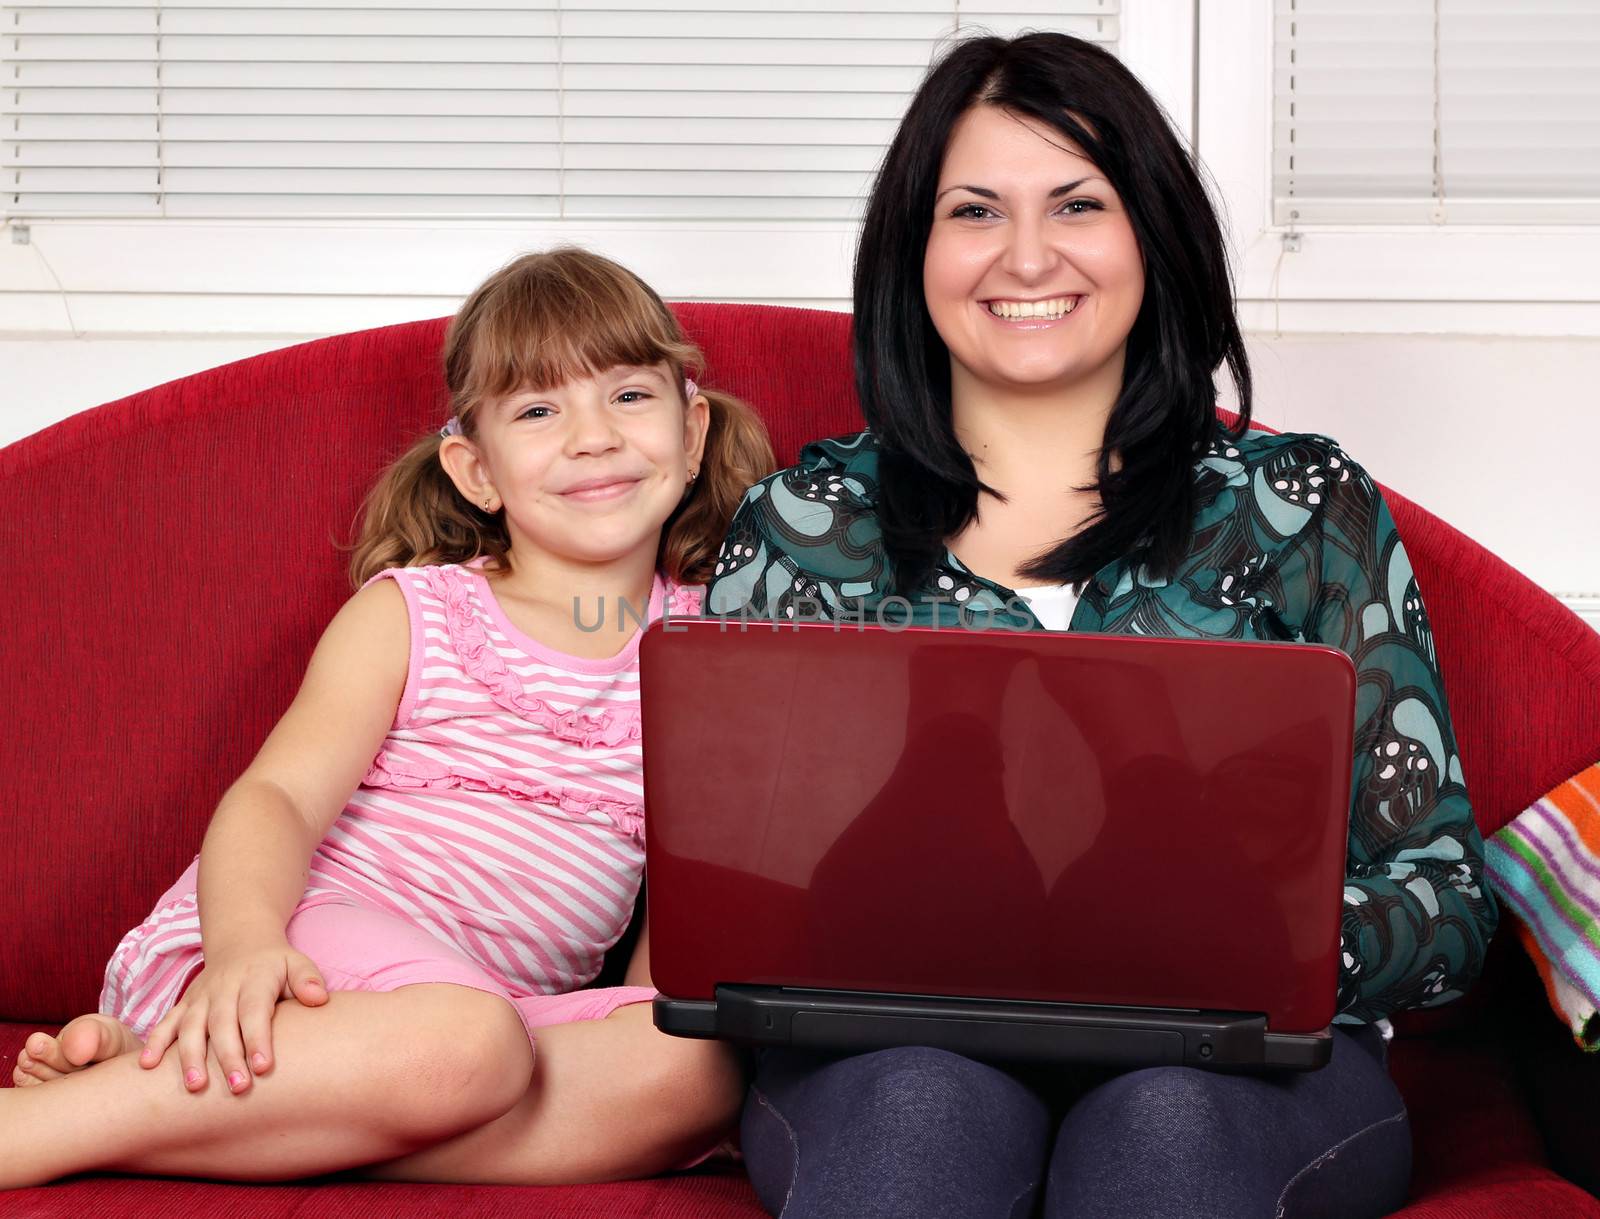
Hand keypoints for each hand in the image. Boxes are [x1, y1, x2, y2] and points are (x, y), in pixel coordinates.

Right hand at [139, 941, 327, 1094]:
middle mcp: (224, 987)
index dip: (258, 1038)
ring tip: (195, 1086)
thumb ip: (308, 980)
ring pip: (191, 1026)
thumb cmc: (277, 965)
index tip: (264, 1067)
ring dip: (190, 1056)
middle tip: (238, 1088)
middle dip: (228, 1056)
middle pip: (223, 1023)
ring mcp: (201, 997)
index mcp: (255, 978)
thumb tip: (320, 999)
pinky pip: (167, 1022)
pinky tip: (147, 1066)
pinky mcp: (184, 1004)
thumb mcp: (298, 964)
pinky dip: (155, 1042)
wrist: (242, 942)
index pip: (255, 1009)